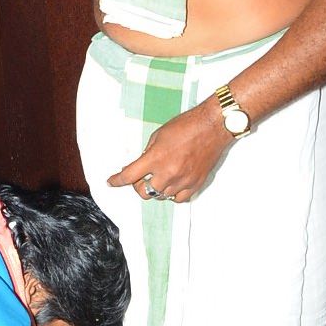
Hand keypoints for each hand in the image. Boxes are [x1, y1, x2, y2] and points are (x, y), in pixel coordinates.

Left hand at [109, 101, 227, 203]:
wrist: (213, 127)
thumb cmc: (187, 126)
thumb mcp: (159, 135)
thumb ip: (148, 152)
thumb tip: (142, 165)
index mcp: (155, 158)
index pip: (129, 176)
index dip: (117, 181)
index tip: (112, 182)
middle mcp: (168, 172)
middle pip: (144, 192)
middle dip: (138, 185)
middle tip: (141, 178)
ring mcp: (182, 180)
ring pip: (161, 196)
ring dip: (156, 189)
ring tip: (159, 178)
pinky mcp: (195, 184)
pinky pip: (178, 199)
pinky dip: (172, 194)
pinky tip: (172, 185)